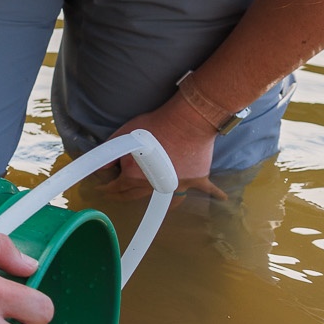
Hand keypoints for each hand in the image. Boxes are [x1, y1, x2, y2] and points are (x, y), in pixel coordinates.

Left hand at [103, 92, 227, 198]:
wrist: (185, 121)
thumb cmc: (153, 126)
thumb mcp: (123, 135)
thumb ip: (110, 153)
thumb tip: (102, 168)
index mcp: (135, 178)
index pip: (116, 187)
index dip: (106, 187)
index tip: (101, 188)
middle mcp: (155, 187)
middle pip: (135, 196)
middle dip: (122, 195)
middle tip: (117, 194)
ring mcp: (178, 185)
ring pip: (166, 201)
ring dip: (158, 202)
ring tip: (152, 200)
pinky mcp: (196, 179)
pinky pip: (207, 190)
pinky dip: (215, 194)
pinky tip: (221, 199)